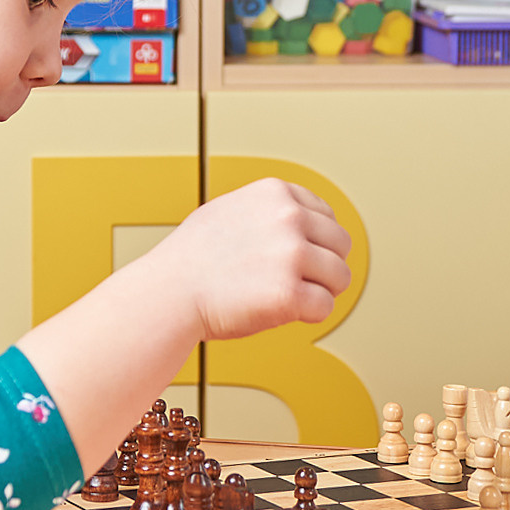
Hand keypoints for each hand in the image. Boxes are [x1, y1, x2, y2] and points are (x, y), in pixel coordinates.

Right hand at [139, 178, 352, 341]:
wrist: (168, 293)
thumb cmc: (193, 259)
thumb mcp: (232, 209)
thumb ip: (270, 210)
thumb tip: (307, 218)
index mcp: (276, 193)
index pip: (328, 216)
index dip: (317, 242)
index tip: (299, 257)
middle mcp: (288, 218)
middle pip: (341, 246)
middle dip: (324, 267)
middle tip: (297, 281)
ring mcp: (290, 255)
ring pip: (340, 278)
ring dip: (320, 291)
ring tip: (288, 296)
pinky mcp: (288, 293)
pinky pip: (324, 308)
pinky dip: (308, 316)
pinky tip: (282, 311)